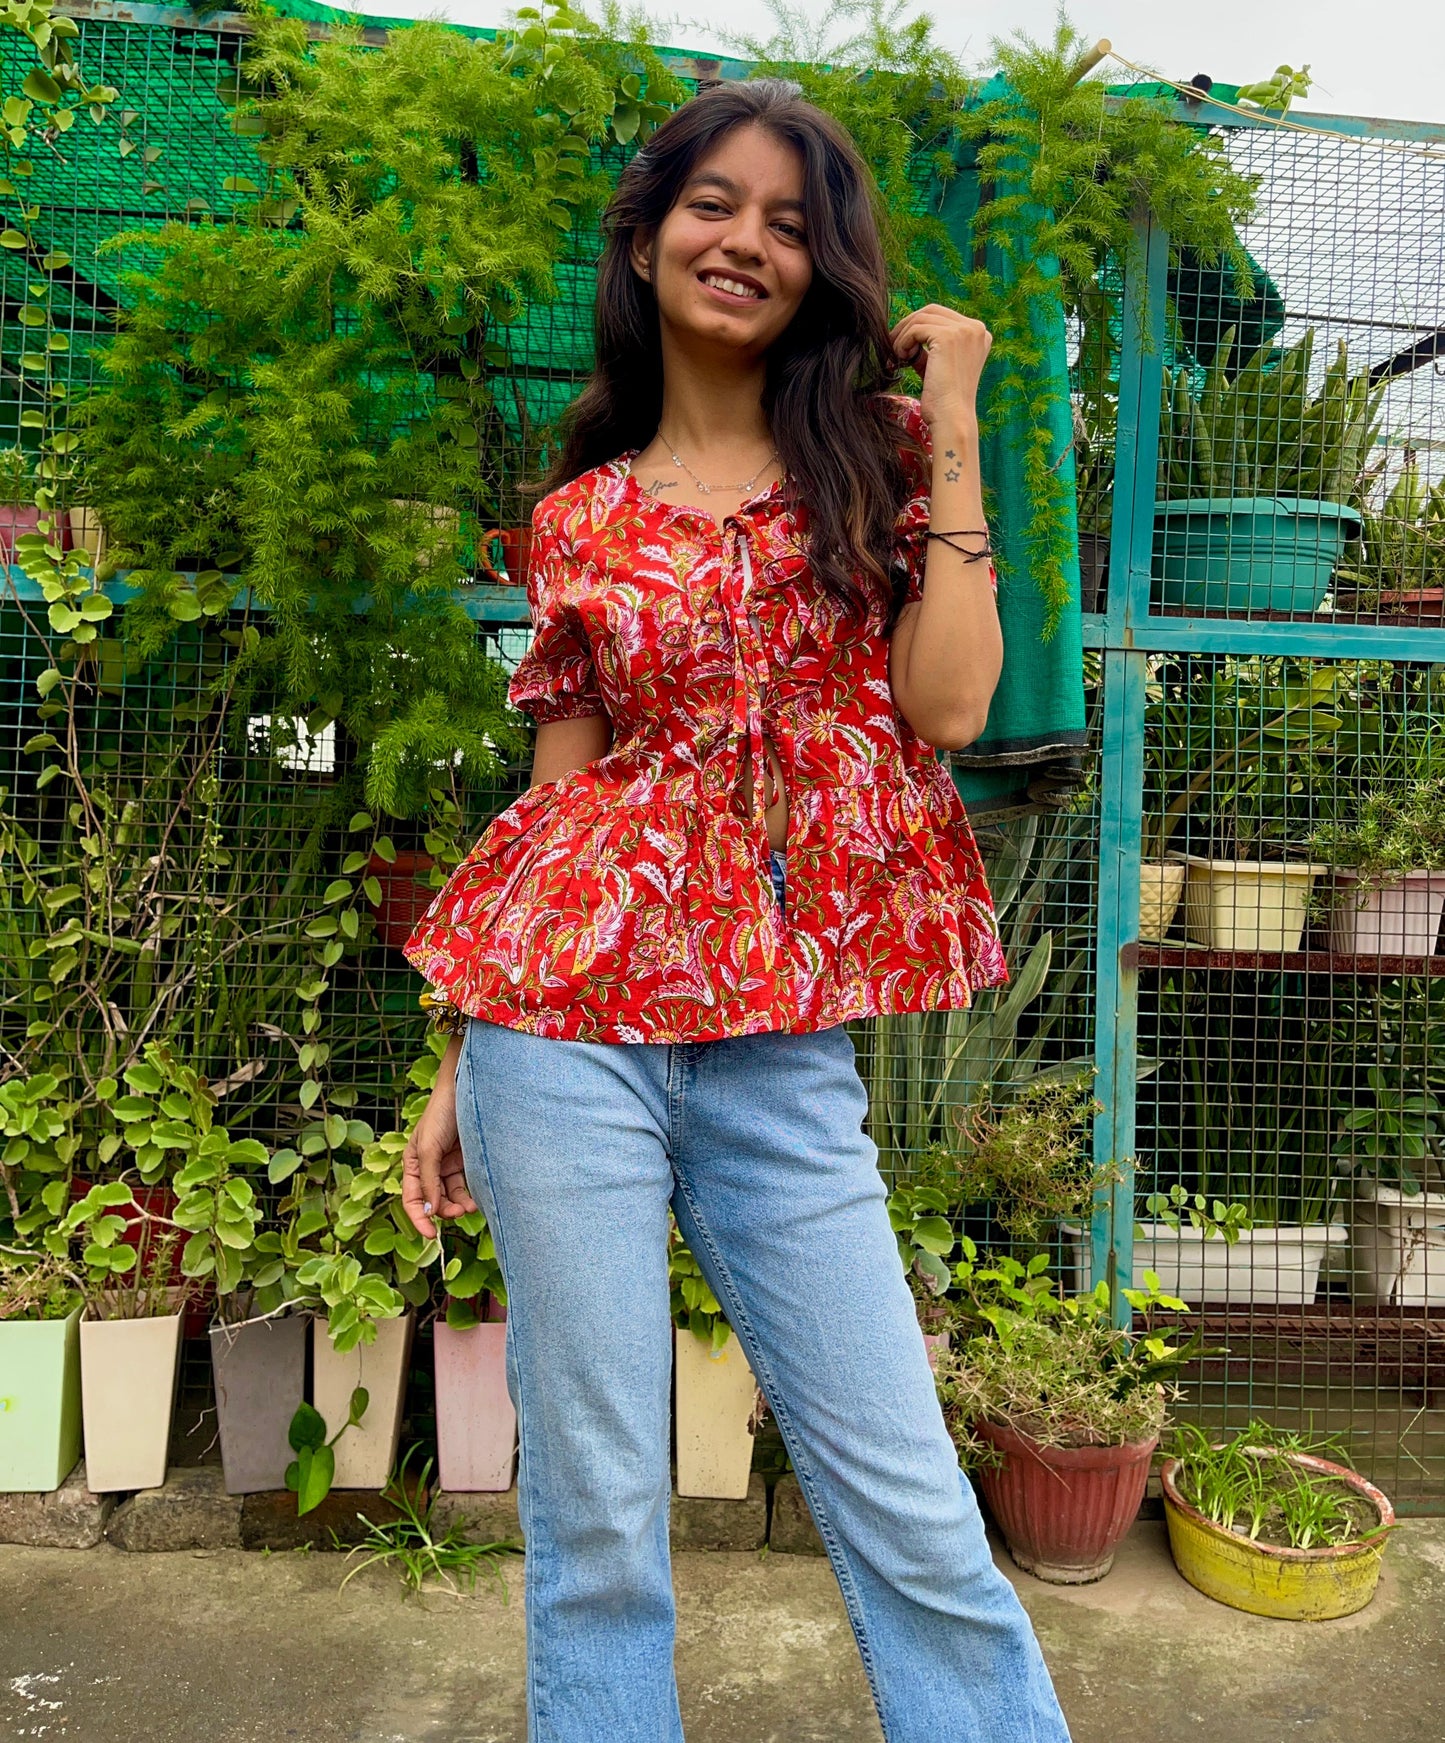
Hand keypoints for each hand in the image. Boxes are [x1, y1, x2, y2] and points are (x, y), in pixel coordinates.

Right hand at [401, 1038, 477, 1239]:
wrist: (467, 1091)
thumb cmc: (441, 1114)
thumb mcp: (429, 1148)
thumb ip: (428, 1180)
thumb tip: (429, 1211)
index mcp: (412, 1163)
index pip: (411, 1199)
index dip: (418, 1219)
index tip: (430, 1235)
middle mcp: (428, 1167)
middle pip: (433, 1201)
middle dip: (444, 1211)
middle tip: (460, 1214)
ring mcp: (447, 1165)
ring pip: (451, 1196)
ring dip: (459, 1205)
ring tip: (471, 1207)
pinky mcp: (465, 1162)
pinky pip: (465, 1186)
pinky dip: (469, 1195)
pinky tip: (476, 1199)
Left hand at [889, 304, 991, 431]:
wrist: (951, 419)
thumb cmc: (943, 400)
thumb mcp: (939, 365)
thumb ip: (930, 346)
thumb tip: (907, 329)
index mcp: (979, 334)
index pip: (942, 316)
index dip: (918, 326)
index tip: (904, 346)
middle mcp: (976, 328)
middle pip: (931, 311)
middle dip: (908, 326)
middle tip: (893, 346)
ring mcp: (965, 330)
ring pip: (921, 318)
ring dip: (903, 336)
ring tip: (897, 357)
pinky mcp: (949, 336)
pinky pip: (916, 329)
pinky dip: (903, 342)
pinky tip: (901, 359)